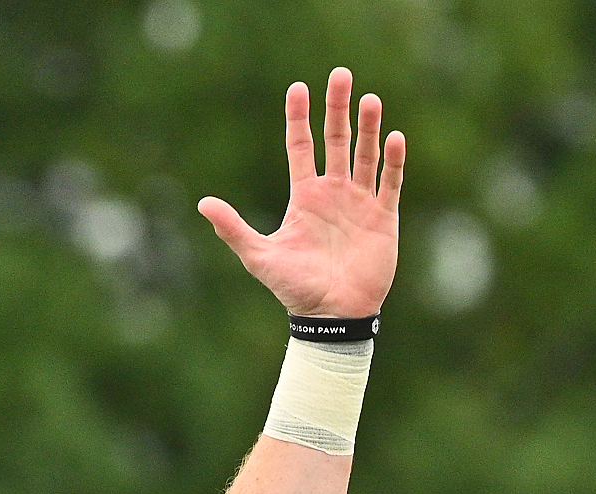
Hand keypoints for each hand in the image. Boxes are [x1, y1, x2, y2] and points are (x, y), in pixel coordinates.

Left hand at [198, 69, 404, 317]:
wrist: (331, 316)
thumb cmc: (295, 288)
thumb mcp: (259, 257)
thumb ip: (234, 229)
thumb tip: (202, 203)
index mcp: (304, 196)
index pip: (300, 146)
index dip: (299, 117)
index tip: (297, 88)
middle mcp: (333, 192)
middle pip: (336, 139)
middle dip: (338, 108)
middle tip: (340, 74)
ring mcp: (360, 202)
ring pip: (365, 154)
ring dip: (369, 127)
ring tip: (370, 100)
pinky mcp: (384, 217)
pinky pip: (390, 182)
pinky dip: (392, 161)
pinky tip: (393, 137)